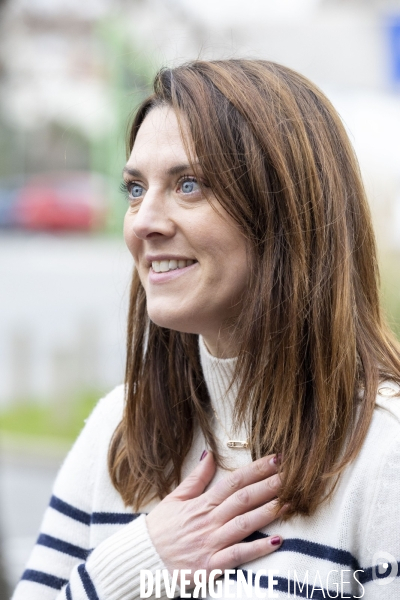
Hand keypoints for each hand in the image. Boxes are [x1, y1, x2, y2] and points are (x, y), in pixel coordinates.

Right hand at [146, 452, 283, 581]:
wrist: (141, 559)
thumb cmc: (159, 529)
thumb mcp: (175, 498)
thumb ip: (196, 478)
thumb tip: (210, 454)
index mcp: (202, 503)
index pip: (234, 481)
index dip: (257, 469)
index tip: (276, 459)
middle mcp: (209, 520)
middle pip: (244, 499)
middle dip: (269, 486)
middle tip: (293, 474)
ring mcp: (211, 543)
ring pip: (244, 523)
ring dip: (269, 512)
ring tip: (290, 502)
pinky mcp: (211, 566)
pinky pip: (237, 555)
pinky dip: (257, 549)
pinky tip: (277, 541)